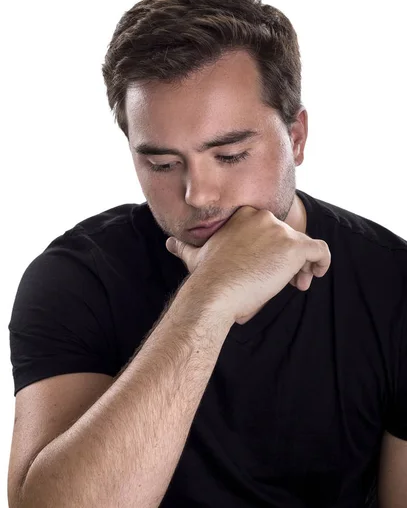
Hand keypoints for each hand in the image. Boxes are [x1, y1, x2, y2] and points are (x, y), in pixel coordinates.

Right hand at [166, 206, 330, 324]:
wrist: (215, 291)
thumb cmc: (206, 278)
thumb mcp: (194, 256)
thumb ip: (184, 246)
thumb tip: (169, 243)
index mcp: (244, 215)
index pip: (270, 229)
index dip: (273, 249)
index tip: (267, 268)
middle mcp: (263, 217)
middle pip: (288, 236)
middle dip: (288, 259)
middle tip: (286, 281)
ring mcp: (279, 230)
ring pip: (304, 244)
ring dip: (303, 264)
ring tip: (297, 284)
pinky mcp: (295, 246)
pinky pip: (320, 250)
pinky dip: (323, 262)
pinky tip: (316, 275)